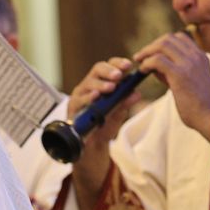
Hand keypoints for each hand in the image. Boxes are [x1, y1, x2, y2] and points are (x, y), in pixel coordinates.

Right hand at [66, 57, 138, 209]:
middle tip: (119, 75)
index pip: (107, 67)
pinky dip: (88, 98)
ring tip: (111, 87)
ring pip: (87, 83)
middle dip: (108, 71)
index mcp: (101, 84)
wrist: (91, 145)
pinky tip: (96, 97)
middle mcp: (88, 87)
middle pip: (96, 70)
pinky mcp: (72, 108)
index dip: (117, 63)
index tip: (128, 66)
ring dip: (100, 84)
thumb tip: (137, 93)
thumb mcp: (118, 114)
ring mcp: (79, 96)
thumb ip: (125, 103)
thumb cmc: (103, 125)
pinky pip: (79, 100)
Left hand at [132, 32, 209, 143]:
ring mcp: (189, 63)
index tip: (151, 54)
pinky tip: (143, 71)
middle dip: (152, 46)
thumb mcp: (188, 82)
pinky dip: (147, 63)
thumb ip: (173, 72)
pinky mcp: (179, 74)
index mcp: (201, 56)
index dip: (162, 43)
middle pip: (169, 38)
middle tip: (140, 57)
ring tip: (139, 62)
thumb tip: (154, 66)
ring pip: (163, 45)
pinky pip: (157, 60)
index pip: (179, 38)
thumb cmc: (199, 105)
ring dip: (147, 52)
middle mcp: (196, 56)